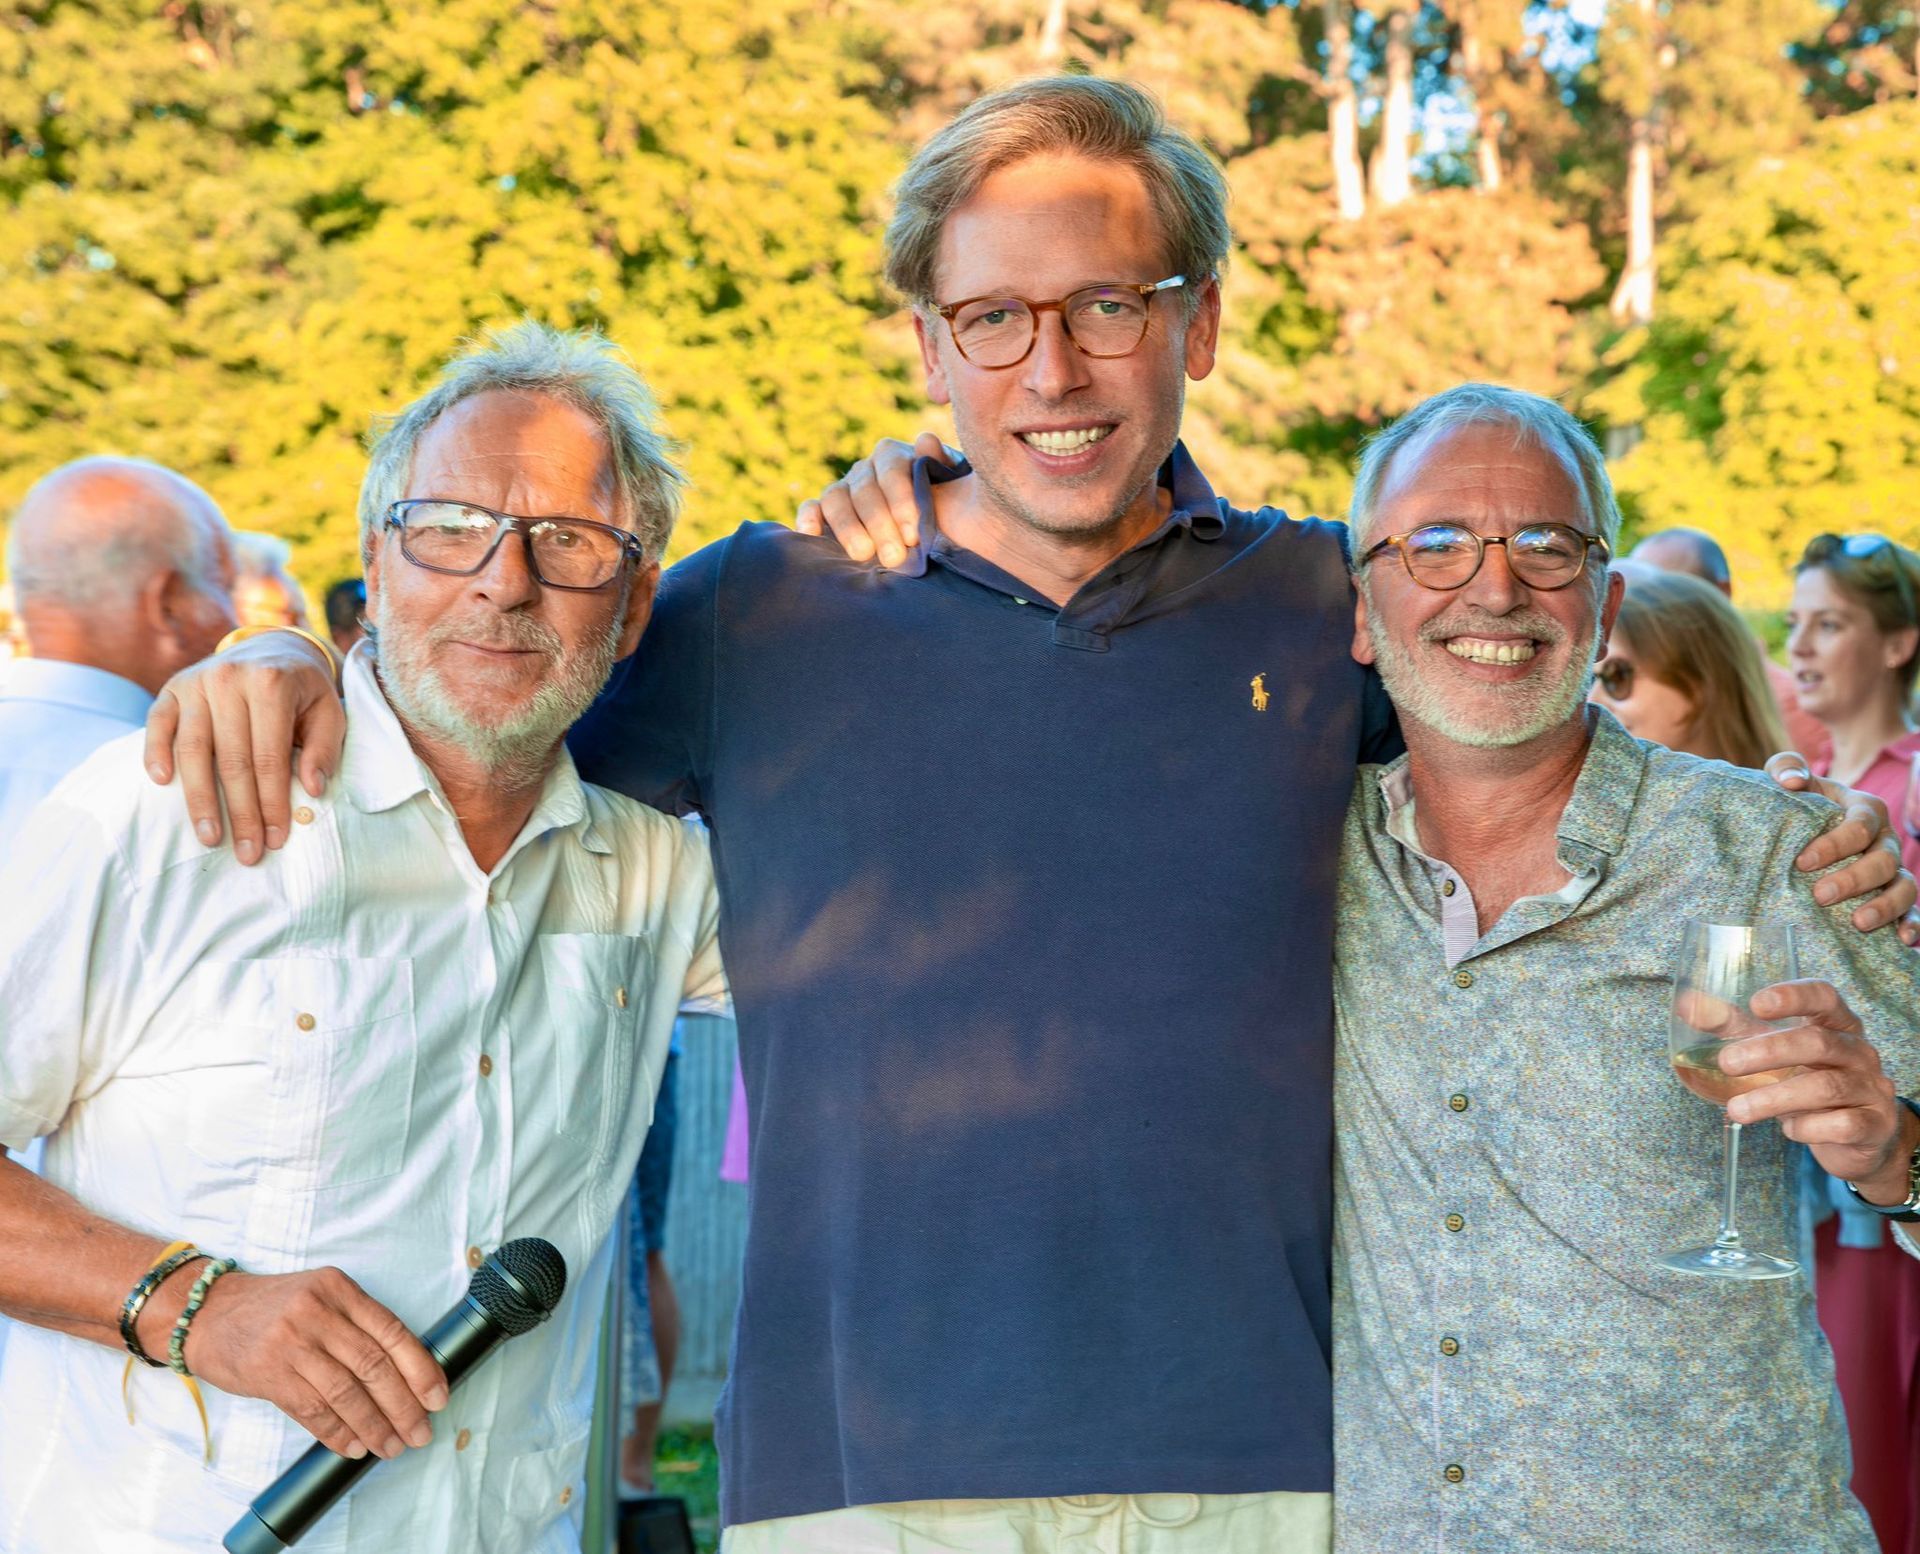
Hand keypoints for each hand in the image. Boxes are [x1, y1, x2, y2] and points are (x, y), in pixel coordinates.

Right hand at [142, 1266, 448, 1460]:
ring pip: (346, 1393)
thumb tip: (408, 1371)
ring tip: (391, 1446)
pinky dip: (338, 1432)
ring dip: (374, 1425)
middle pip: (374, 1366)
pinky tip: (354, 1446)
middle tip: (420, 1432)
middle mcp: (318, 1313)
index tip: (439, 1397)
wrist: (208, 1313)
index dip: (421, 1368)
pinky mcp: (268, 1374)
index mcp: (340, 1289)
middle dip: (404, 1405)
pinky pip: (312, 1410)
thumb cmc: (275, 1308)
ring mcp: (291, 1343)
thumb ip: (357, 1323)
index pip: (393, 1332)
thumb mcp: (321, 1296)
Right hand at [143, 631, 344, 865]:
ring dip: (199, 799)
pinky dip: (156, 753)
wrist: (272, 648)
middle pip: (231, 760)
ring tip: (209, 838)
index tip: (276, 840)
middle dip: (240, 812)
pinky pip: (158, 724)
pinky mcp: (172, 688)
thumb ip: (324, 749)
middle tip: (247, 853)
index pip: (269, 757)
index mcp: (272, 684)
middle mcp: (230, 680)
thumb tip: (313, 789)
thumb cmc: (304, 691)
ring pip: (192, 749)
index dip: (272, 802)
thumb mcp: (329, 712)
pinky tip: (163, 783)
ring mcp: (197, 682)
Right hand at [793, 431, 953, 565]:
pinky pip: (812, 508)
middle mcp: (865, 469)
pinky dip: (808, 519)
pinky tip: (811, 535)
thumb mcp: (952, 485)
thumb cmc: (946, 506)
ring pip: (835, 498)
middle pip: (864, 489)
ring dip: (847, 527)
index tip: (914, 534)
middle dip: (878, 523)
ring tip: (863, 555)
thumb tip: (924, 442)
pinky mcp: (825, 511)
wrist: (935, 530)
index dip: (901, 501)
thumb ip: (942, 463)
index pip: (892, 470)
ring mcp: (843, 489)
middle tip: (894, 556)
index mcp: (894, 456)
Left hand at [1719, 980, 1908, 1189]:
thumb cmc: (1810, 1080)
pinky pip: (1841, 1125)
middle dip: (1769, 1051)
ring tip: (1736, 1109)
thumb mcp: (1776, 1051)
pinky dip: (1807, 1128)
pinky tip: (1788, 1130)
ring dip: (1774, 1098)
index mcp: (1837, 1024)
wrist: (1860, 1137)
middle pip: (1818, 1042)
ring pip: (1825, 1087)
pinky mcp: (1874, 1125)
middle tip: (1727, 1063)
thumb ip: (1735, 1027)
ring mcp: (1871, 1088)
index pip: (1824, 997)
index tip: (1756, 1003)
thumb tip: (1686, 1004)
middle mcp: (1859, 1051)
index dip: (1794, 995)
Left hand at [1765, 752, 1919, 943]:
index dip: (1835, 844)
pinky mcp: (1893, 897)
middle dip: (1854, 879)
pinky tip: (1901, 940)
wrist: (1799, 828)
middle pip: (1884, 859)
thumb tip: (1791, 782)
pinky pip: (1913, 912)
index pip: (1860, 825)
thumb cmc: (1796, 802)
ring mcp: (1893, 869)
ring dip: (1885, 906)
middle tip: (1819, 895)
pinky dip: (1912, 925)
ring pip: (1904, 887)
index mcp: (1865, 809)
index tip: (1802, 862)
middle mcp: (1885, 840)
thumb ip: (1786, 768)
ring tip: (1858, 923)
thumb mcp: (1787, 778)